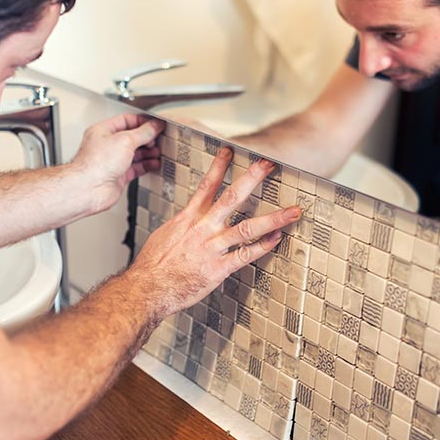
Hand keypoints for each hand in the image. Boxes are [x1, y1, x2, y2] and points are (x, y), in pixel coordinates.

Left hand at [69, 113, 164, 213]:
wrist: (89, 188)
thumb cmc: (96, 164)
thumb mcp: (125, 140)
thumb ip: (143, 133)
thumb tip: (154, 126)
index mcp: (103, 131)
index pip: (126, 120)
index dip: (142, 122)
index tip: (156, 124)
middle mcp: (107, 145)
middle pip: (132, 137)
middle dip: (146, 138)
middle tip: (158, 138)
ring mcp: (112, 161)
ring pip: (135, 153)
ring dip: (148, 152)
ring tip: (158, 151)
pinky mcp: (118, 175)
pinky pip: (136, 168)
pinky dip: (146, 165)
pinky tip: (154, 163)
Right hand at [129, 146, 301, 318]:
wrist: (146, 288)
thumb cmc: (153, 265)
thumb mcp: (164, 235)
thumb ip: (183, 226)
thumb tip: (189, 220)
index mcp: (188, 219)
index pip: (206, 186)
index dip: (219, 167)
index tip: (230, 151)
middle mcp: (203, 229)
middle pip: (232, 198)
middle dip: (252, 179)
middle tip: (269, 164)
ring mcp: (212, 248)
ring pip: (247, 228)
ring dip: (274, 219)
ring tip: (293, 211)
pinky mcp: (218, 269)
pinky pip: (245, 256)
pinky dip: (263, 247)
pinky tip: (277, 239)